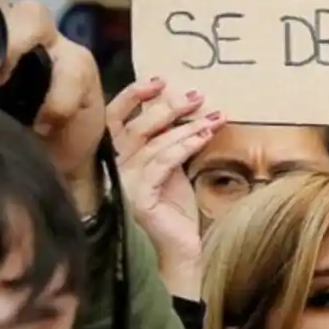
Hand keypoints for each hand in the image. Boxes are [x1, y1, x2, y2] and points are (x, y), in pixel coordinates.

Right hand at [108, 78, 221, 293]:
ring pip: (152, 144)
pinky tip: (205, 135)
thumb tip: (186, 104)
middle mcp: (114, 169)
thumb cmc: (179, 207)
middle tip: (197, 96)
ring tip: (213, 117)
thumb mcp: (173, 165)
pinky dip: (185, 146)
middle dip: (168, 107)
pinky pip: (162, 163)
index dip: (133, 96)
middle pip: (135, 127)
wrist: (184, 248)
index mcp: (118, 157)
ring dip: (186, 127)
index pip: (115, 119)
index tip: (160, 80)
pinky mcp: (139, 198)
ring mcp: (125, 184)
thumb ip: (170, 139)